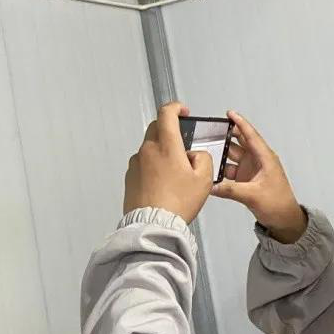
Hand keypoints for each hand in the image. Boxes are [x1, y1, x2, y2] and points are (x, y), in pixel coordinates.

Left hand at [123, 102, 213, 223]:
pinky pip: (142, 164)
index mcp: (166, 146)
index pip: (166, 114)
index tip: (182, 111)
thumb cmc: (178, 203)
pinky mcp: (130, 176)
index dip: (175, 108)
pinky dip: (152, 166)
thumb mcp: (204, 179)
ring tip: (173, 172)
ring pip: (149, 147)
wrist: (153, 225)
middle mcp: (147, 150)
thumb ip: (203, 158)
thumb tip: (194, 155)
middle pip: (156, 128)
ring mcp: (136, 163)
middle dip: (169, 130)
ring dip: (160, 151)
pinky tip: (162, 183)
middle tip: (182, 144)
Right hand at [212, 110, 306, 242]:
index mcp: (265, 158)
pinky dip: (222, 170)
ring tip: (207, 151)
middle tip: (211, 131)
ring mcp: (251, 170)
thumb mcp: (253, 196)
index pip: (250, 136)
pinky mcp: (246, 180)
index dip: (240, 123)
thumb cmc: (279, 204)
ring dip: (222, 155)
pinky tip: (213, 172)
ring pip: (233, 157)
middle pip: (240, 143)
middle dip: (226, 136)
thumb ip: (230, 190)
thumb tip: (212, 186)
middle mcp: (258, 161)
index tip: (230, 114)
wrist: (284, 220)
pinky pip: (231, 170)